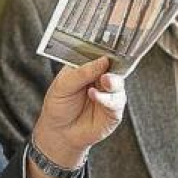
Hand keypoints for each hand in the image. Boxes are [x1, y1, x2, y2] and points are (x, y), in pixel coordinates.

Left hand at [26, 57, 125, 177]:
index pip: (100, 54)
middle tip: (109, 64)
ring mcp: (109, 94)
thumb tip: (103, 60)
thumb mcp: (63, 84)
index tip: (111, 44)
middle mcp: (101, 79)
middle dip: (115, 65)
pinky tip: (95, 96)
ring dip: (113, 82)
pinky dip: (107, 98)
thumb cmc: (58, 106)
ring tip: (103, 82)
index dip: (106, 49)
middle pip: (115, 67)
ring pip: (119, 83)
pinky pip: (116, 102)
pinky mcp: (114, 111)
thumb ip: (82, 72)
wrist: (59, 132)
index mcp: (88, 68)